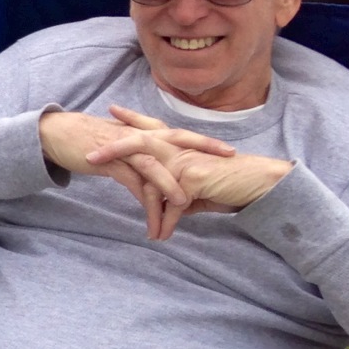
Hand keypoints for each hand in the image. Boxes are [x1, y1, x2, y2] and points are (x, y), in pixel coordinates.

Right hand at [39, 107, 232, 238]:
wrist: (52, 134)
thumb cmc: (83, 138)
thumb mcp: (116, 143)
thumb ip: (135, 151)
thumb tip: (148, 166)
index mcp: (141, 131)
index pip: (177, 133)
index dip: (202, 139)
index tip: (226, 149)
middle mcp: (137, 136)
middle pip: (176, 140)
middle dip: (202, 148)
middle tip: (227, 158)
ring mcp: (123, 148)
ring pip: (154, 165)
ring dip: (170, 185)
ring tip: (185, 204)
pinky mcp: (107, 161)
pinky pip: (130, 181)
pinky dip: (142, 198)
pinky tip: (150, 212)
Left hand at [95, 106, 291, 237]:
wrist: (259, 183)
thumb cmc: (230, 182)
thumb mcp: (198, 187)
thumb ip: (178, 192)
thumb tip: (166, 207)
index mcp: (179, 146)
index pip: (151, 128)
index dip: (132, 119)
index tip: (112, 111)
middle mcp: (179, 149)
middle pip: (139, 142)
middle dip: (113, 148)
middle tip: (89, 156)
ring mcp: (184, 162)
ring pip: (151, 180)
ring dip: (147, 211)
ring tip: (145, 230)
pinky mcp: (191, 178)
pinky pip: (170, 205)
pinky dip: (166, 224)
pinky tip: (161, 237)